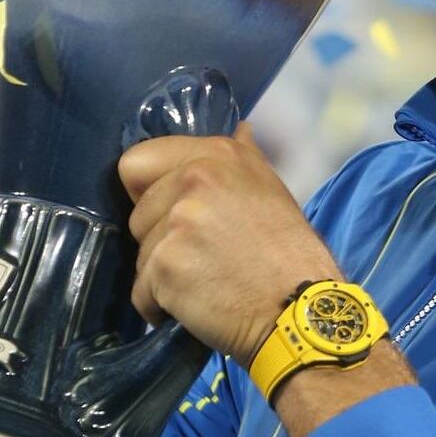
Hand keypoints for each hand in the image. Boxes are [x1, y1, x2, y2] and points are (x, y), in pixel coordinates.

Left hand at [117, 120, 340, 367]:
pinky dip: (161, 307)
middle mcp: (194, 179)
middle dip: (160, 242)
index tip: (176, 216)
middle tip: (205, 257)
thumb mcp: (270, 189)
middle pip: (137, 215)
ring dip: (164, 276)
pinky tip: (198, 307)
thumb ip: (244, 156)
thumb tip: (241, 128)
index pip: (136, 162)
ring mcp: (177, 221)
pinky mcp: (165, 265)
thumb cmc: (288, 252)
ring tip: (207, 283)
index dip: (148, 193)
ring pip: (140, 255)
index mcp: (216, 155)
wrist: (299, 308)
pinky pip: (141, 292)